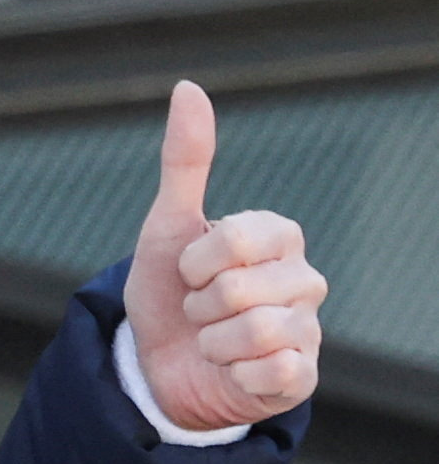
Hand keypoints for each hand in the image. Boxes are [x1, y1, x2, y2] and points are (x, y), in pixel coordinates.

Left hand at [122, 80, 326, 430]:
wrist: (157, 367)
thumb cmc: (169, 293)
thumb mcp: (167, 228)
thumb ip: (184, 162)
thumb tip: (187, 87)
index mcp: (279, 237)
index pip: (237, 239)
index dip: (195, 263)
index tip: (189, 272)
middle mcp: (304, 279)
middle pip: (238, 290)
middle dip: (199, 305)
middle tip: (198, 312)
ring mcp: (307, 329)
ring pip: (253, 332)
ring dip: (211, 342)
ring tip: (211, 341)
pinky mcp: (300, 376)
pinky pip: (270, 371)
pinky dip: (234, 373)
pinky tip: (232, 370)